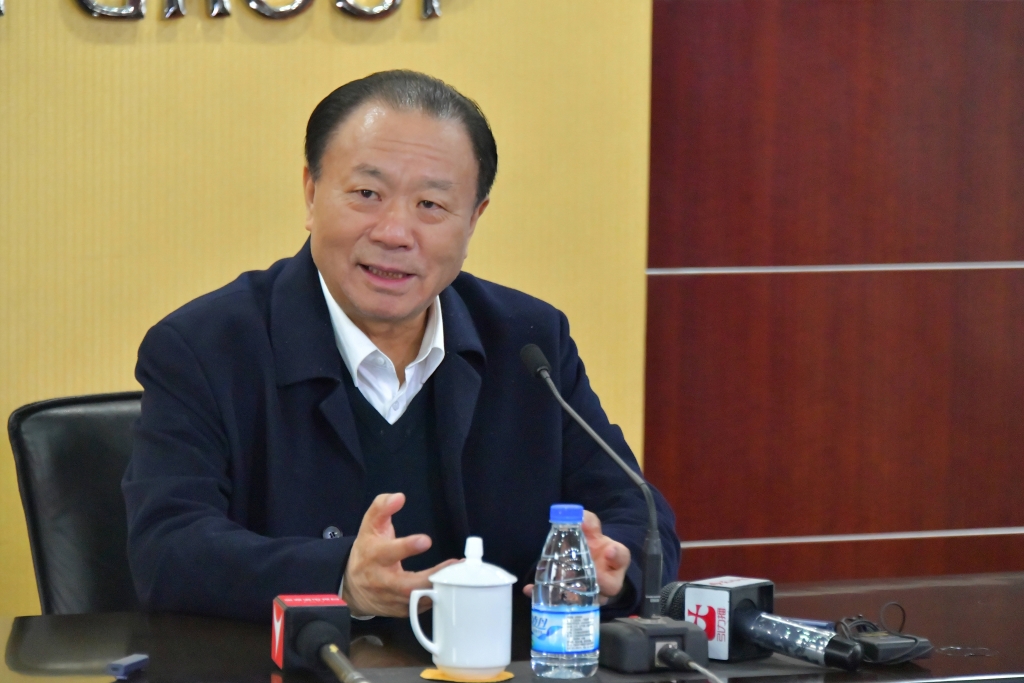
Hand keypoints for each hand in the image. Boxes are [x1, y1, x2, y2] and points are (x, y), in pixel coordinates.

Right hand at [342, 492, 456, 616]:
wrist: (352, 587)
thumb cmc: (367, 551)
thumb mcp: (370, 526)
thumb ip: (382, 507)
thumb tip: (399, 496)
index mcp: (374, 556)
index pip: (389, 552)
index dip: (406, 547)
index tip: (426, 540)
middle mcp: (382, 580)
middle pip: (407, 584)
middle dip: (431, 576)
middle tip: (455, 565)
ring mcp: (391, 599)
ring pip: (417, 599)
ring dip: (439, 588)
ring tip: (461, 575)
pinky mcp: (401, 611)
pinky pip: (421, 608)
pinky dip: (437, 599)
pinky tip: (452, 587)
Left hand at [522, 509, 631, 605]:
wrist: (588, 561)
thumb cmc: (593, 544)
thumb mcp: (591, 530)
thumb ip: (587, 522)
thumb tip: (575, 514)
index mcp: (615, 559)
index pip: (622, 556)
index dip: (616, 555)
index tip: (608, 551)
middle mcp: (609, 578)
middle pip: (611, 585)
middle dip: (601, 582)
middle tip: (591, 576)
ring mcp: (595, 592)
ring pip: (590, 598)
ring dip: (576, 593)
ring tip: (561, 587)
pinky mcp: (576, 600)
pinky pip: (564, 601)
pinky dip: (547, 596)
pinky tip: (531, 589)